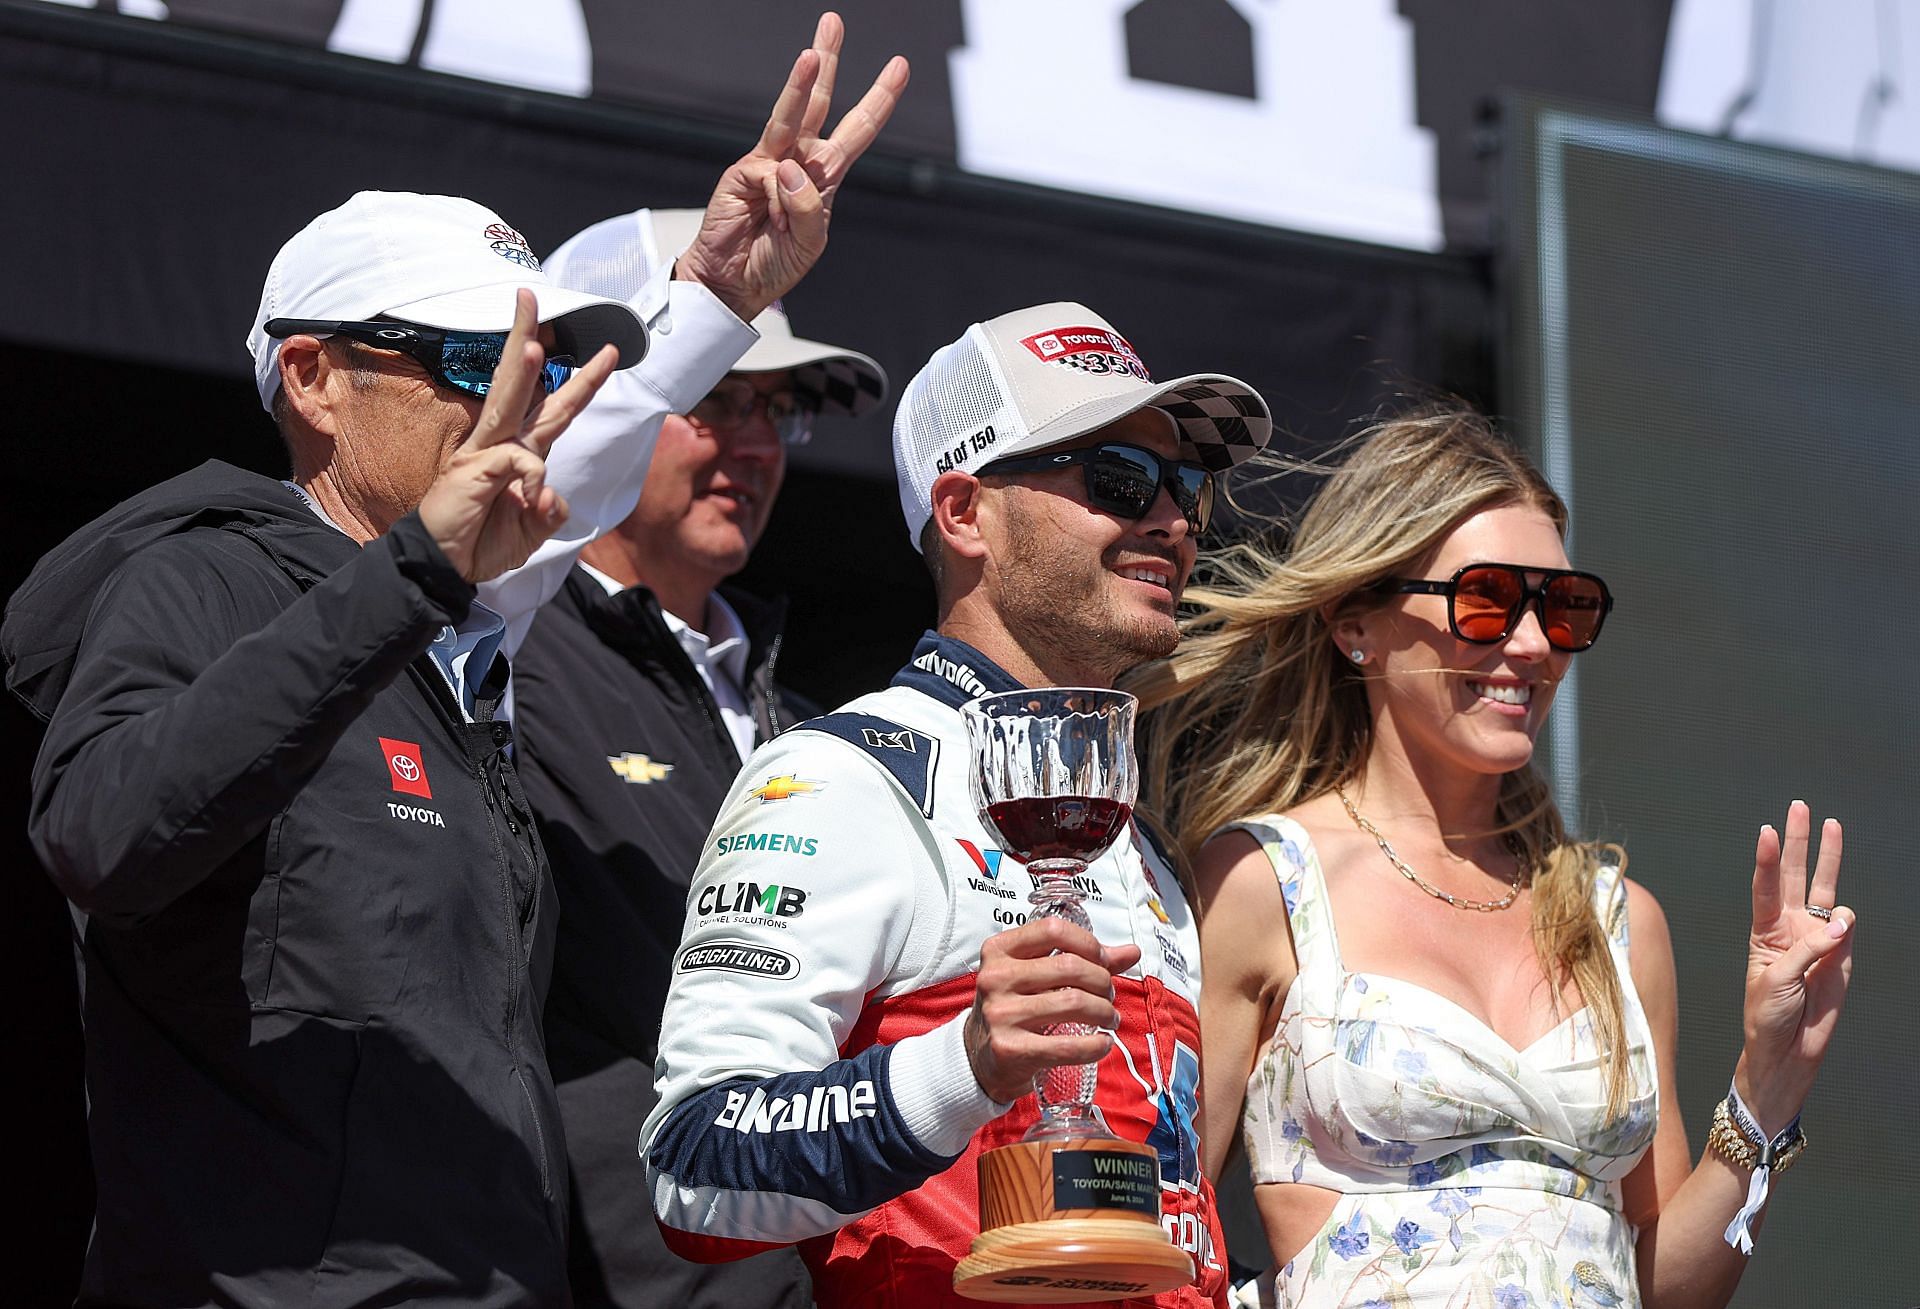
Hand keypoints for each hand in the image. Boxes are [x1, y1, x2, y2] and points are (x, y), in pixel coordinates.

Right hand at [417, 289, 619, 581]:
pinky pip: (522, 462)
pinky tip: (526, 502)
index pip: (553, 408)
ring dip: (521, 369)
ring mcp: (484, 452)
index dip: (580, 382)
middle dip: (528, 337)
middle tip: (532, 296)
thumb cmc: (482, 544)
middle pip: (522, 383)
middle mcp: (500, 443)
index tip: (606, 352)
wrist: (445, 566)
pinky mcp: (476, 468)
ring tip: (534, 341)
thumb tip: (551, 492)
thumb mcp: (532, 530)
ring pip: (508, 401)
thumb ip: (549, 508)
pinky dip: (533, 483)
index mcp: (517, 453)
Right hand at [676, 12, 908, 320]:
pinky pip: (773, 174)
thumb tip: (790, 168)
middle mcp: (799, 162)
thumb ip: (808, 208)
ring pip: (790, 116)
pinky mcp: (744, 173)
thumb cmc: (773, 264)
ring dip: (800, 85)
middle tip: (833, 23)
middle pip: (819, 104)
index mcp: (824, 178)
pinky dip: (781, 196)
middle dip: (827, 62)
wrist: (733, 285)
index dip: (878, 99)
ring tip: (810, 54)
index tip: (899, 66)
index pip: (857, 131)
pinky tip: (773, 216)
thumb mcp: (809, 243)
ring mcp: (769, 164)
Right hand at [964, 917, 1141, 1103]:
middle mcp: (995, 978)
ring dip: (1104, 1012)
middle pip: (1070, 967)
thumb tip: (1131, 952)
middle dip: (1102, 982)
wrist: (979, 1056)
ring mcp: (1000, 1014)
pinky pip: (1067, 1045)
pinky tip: (1102, 1043)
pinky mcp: (1009, 1048)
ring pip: (1073, 1003)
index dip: (1088, 943)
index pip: (1053, 930)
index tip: (1104, 961)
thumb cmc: (1014, 1007)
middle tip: (1109, 996)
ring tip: (1109, 1018)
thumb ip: (1082, 959)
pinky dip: (1095, 1045)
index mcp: (999, 950)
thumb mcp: (1035, 976)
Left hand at [1735, 800, 1854, 1133]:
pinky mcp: (1841, 954)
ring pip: (1824, 889)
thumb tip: (1842, 923)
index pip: (1765, 887)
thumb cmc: (1768, 1014)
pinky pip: (1848, 927)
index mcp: (1763, 931)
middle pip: (1794, 875)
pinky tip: (1842, 930)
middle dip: (1798, 841)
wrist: (1789, 1048)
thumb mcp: (1776, 981)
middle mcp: (1789, 926)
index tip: (1767, 830)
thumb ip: (1808, 950)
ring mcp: (1817, 937)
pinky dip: (1847, 924)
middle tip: (1800, 806)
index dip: (1767, 859)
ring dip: (1828, 858)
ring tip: (1832, 826)